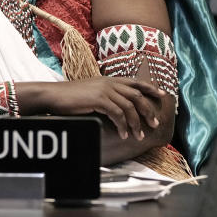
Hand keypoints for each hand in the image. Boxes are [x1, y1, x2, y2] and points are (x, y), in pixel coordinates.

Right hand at [39, 77, 163, 140]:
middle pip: (137, 95)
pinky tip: (124, 135)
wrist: (54, 95)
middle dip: (148, 110)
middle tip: (154, 123)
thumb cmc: (71, 97)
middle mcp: (110, 83)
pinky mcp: (99, 100)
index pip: (135, 82)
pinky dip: (123, 126)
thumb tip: (117, 107)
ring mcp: (105, 90)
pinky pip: (118, 114)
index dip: (150, 88)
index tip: (162, 95)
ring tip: (139, 136)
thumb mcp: (92, 92)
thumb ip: (105, 95)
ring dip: (136, 123)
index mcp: (109, 80)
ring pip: (129, 107)